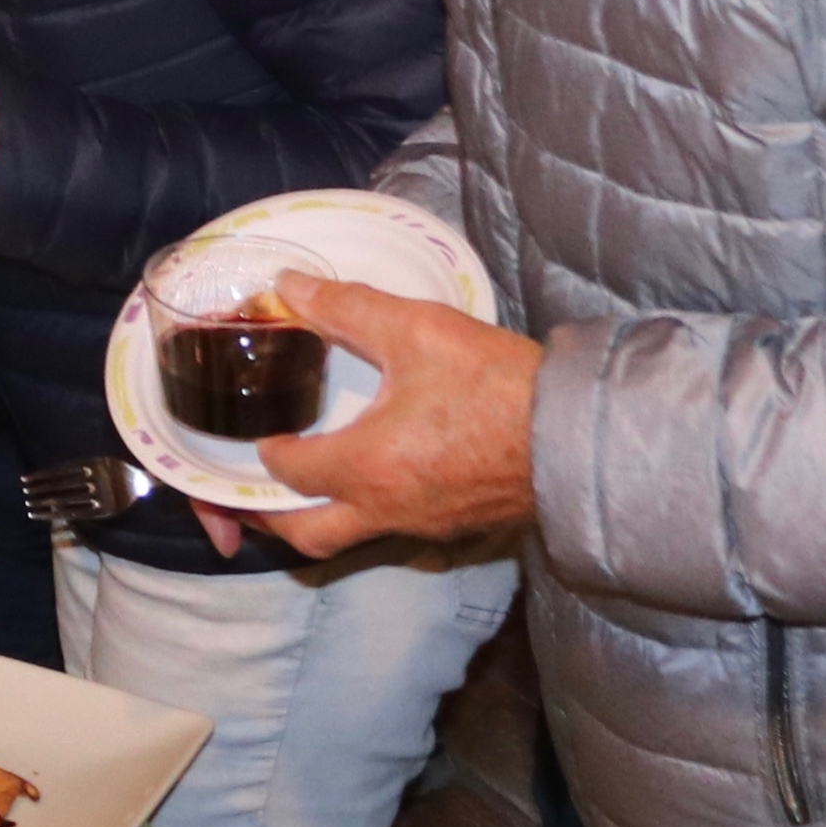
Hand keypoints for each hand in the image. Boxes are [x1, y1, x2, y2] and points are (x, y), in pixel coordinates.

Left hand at [243, 274, 537, 558]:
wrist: (576, 433)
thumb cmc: (496, 384)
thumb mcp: (416, 330)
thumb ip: (346, 308)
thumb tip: (288, 286)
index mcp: (366, 467)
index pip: (288, 471)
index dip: (262, 450)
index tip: (259, 429)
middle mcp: (387, 509)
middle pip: (307, 537)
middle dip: (270, 518)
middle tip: (250, 492)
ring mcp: (423, 526)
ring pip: (350, 540)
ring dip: (317, 519)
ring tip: (304, 486)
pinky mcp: (455, 527)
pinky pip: (392, 532)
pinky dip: (365, 515)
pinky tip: (374, 478)